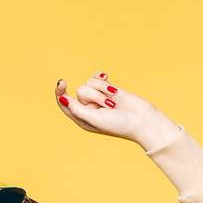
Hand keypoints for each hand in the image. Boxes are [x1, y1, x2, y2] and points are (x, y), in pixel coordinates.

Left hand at [54, 72, 170, 145]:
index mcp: (82, 120)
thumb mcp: (95, 119)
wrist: (142, 120)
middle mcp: (88, 109)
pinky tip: (113, 87)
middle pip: (80, 91)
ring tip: (114, 103)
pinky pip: (98, 78)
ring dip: (103, 91)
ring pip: (90, 82)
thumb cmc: (119, 124)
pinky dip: (105, 82)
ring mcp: (98, 98)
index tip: (62, 82)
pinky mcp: (106, 89)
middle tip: (109, 107)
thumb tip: (62, 99)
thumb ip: (77, 109)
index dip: (60, 92)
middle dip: (95, 96)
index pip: (64, 103)